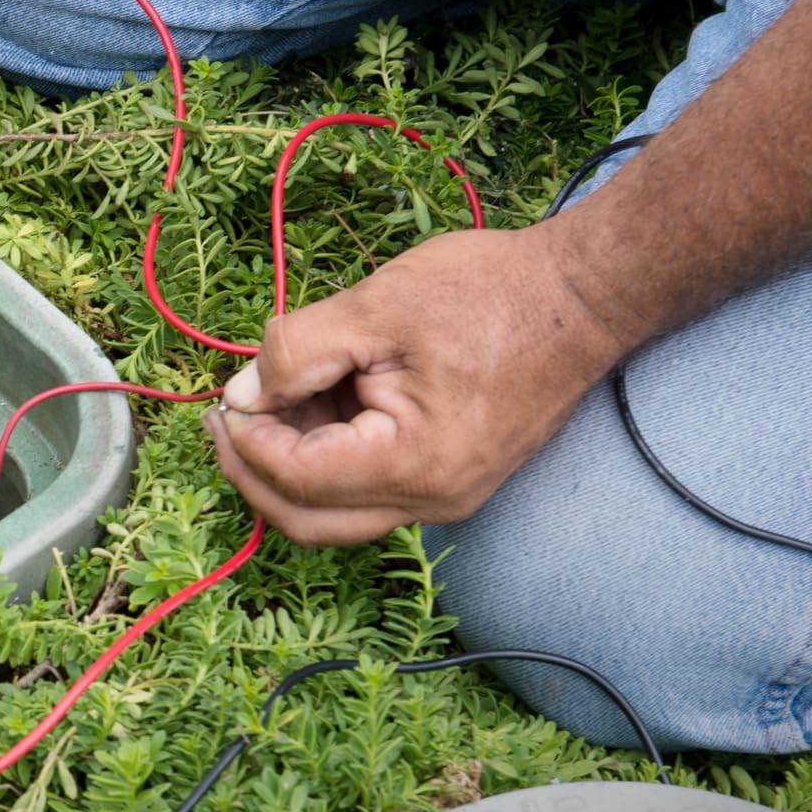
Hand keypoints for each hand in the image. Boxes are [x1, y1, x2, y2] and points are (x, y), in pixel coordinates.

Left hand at [202, 228, 628, 544]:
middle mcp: (434, 499)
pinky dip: (330, 454)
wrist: (586, 293)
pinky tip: (317, 400)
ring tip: (274, 397)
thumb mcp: (374, 307)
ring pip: (337, 509)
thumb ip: (295, 353)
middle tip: (225, 417)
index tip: (226, 398)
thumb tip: (242, 396)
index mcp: (415, 463)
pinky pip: (370, 487)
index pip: (296, 481)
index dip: (246, 442)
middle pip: (309, 520)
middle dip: (254, 471)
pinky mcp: (452, 477)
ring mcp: (448, 495)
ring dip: (291, 463)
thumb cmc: (491, 291)